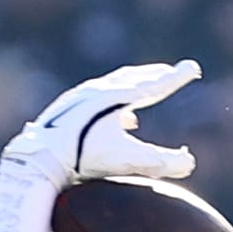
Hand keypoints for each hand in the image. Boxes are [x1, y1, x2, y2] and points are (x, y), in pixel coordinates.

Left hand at [3, 60, 201, 191]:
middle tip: (172, 72)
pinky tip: (121, 121)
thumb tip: (189, 162)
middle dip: (155, 74)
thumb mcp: (126, 161)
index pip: (154, 84)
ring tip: (147, 91)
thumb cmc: (82, 158)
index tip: (193, 68)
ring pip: (114, 86)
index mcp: (117, 97)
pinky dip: (116, 104)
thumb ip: (159, 163)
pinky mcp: (68, 109)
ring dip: (134, 86)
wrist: (39, 157)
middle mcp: (99, 91)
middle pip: (134, 77)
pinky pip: (98, 100)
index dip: (176, 78)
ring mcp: (81, 98)